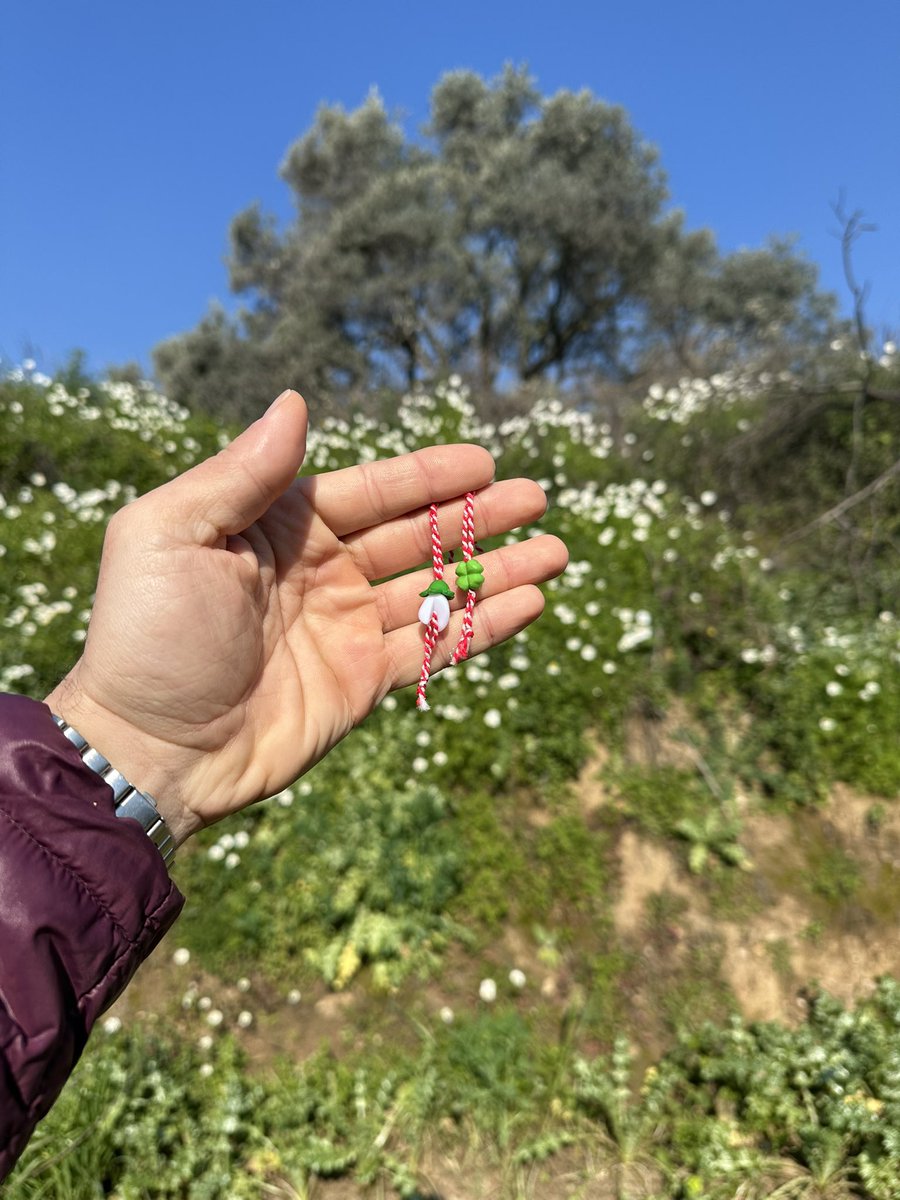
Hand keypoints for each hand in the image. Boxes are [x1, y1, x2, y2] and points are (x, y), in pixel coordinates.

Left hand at [45, 391, 566, 844]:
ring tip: (556, 551)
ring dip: (496, 569)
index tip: (484, 460)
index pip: (370, 490)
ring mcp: (346, 627)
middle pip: (416, 534)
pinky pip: (434, 646)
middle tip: (538, 498)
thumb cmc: (149, 635)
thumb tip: (295, 403)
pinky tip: (529, 604)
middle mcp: (320, 571)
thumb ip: (241, 474)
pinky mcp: (362, 682)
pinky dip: (482, 626)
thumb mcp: (173, 535)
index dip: (429, 476)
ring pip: (436, 589)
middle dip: (478, 516)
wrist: (148, 747)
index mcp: (277, 526)